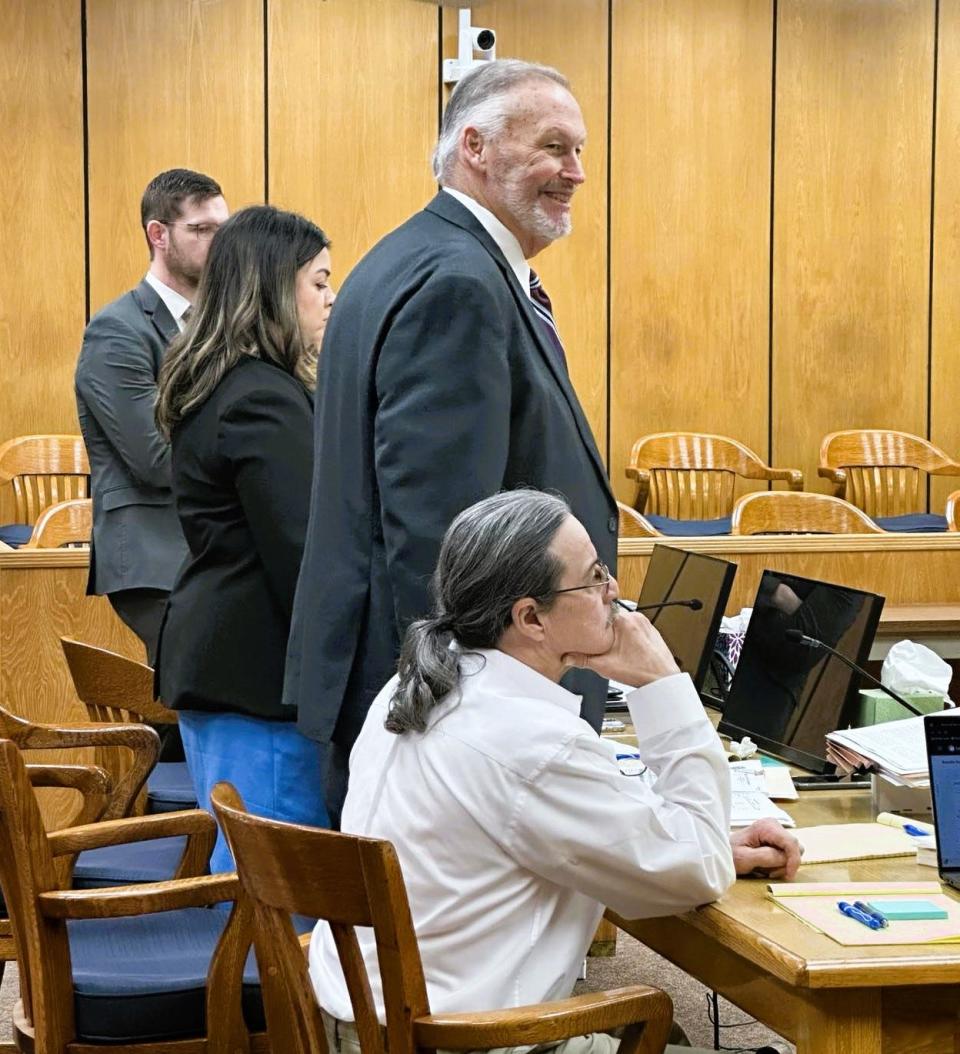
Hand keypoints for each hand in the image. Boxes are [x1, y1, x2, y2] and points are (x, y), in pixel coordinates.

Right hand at [562, 610, 679, 686]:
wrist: (662, 679)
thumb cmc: (640, 672)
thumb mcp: (605, 666)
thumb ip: (584, 660)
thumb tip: (568, 657)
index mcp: (623, 621)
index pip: (600, 612)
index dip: (592, 622)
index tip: (588, 629)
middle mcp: (635, 617)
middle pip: (611, 617)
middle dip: (604, 629)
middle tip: (602, 643)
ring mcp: (644, 622)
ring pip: (622, 622)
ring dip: (617, 632)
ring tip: (616, 648)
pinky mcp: (651, 629)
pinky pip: (634, 627)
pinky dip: (628, 635)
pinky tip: (628, 649)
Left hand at [730, 818, 801, 879]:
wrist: (722, 852)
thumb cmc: (731, 855)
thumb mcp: (745, 858)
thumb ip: (766, 856)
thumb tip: (785, 857)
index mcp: (766, 826)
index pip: (791, 843)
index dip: (794, 860)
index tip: (788, 876)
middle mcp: (774, 825)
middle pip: (795, 847)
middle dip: (785, 863)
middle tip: (769, 872)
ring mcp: (775, 832)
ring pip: (792, 852)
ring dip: (782, 864)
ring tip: (765, 869)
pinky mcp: (775, 839)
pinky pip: (786, 854)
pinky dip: (779, 863)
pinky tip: (766, 865)